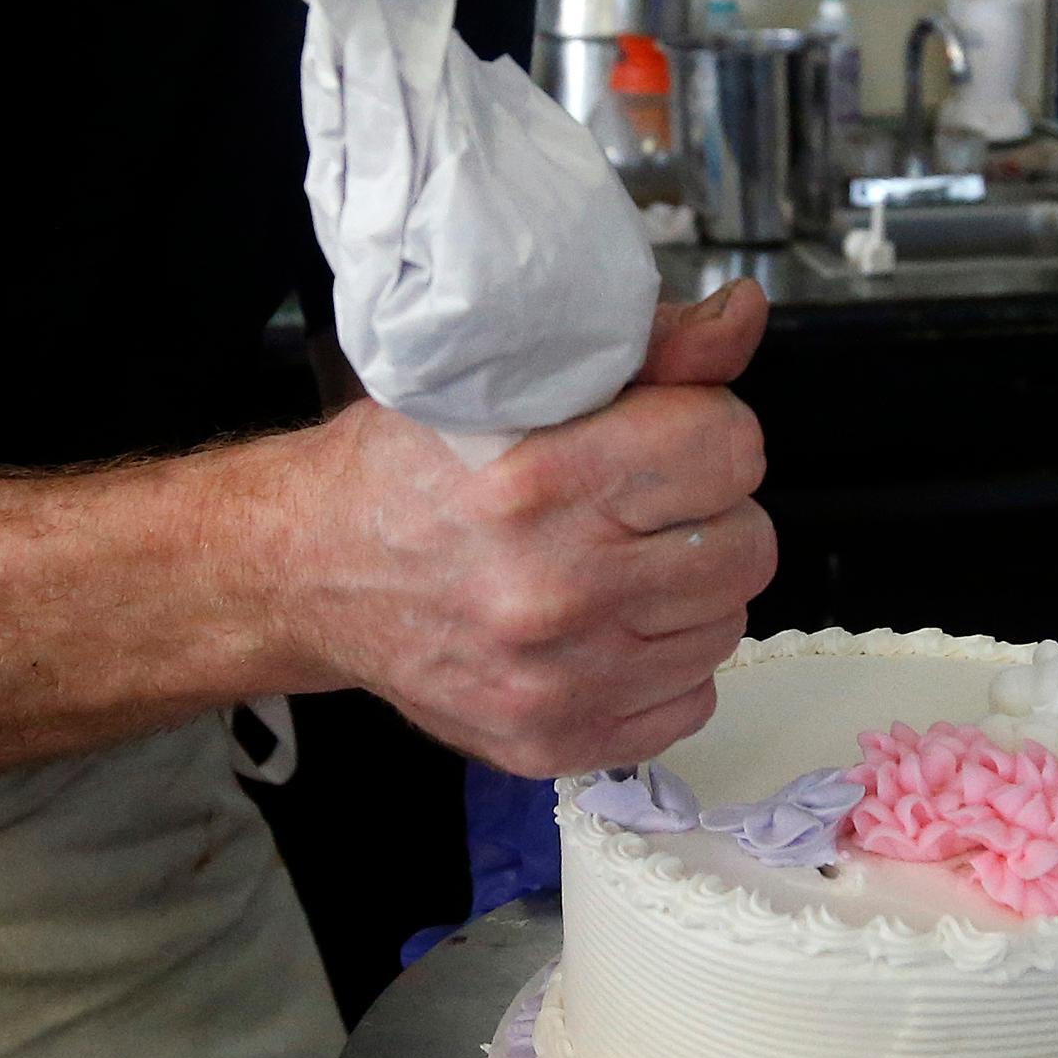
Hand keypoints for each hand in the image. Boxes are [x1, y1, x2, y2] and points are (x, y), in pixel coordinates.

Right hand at [278, 281, 774, 775]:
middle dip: (708, 512)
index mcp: (544, 481)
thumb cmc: (406, 468)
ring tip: (615, 560)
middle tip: (641, 502)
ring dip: (687, 589)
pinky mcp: (557, 743)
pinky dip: (661, 661)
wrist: (311, 571)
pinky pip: (692, 698)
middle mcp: (554, 592)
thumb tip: (742, 315)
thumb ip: (644, 349)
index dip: (707, 429)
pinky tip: (604, 624)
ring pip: (726, 625)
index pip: (731, 448)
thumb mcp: (507, 378)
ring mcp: (559, 682)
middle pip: (747, 545)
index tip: (666, 435)